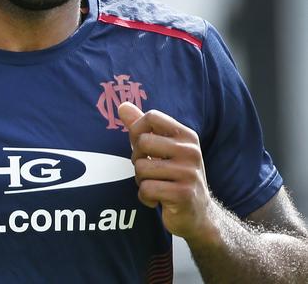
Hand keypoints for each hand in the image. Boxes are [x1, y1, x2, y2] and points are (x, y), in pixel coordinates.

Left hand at [118, 102, 215, 241]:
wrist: (199, 215)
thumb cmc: (175, 176)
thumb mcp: (163, 149)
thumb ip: (142, 128)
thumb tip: (122, 105)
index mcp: (186, 136)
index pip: (152, 116)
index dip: (137, 130)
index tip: (141, 147)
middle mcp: (190, 150)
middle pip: (142, 142)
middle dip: (137, 159)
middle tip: (149, 171)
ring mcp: (188, 172)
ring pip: (141, 168)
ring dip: (141, 181)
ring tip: (156, 186)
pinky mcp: (183, 194)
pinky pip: (146, 189)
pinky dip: (145, 197)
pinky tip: (158, 200)